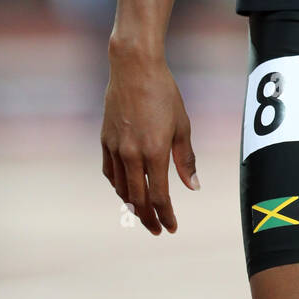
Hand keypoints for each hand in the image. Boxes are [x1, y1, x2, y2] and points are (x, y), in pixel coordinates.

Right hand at [101, 48, 198, 234]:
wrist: (134, 69)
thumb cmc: (164, 94)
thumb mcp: (182, 125)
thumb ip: (186, 159)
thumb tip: (193, 187)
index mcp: (154, 152)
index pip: (159, 196)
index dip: (166, 215)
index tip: (171, 228)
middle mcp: (132, 154)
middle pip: (138, 199)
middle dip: (148, 219)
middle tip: (157, 229)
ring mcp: (115, 148)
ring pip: (121, 188)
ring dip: (132, 205)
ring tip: (143, 213)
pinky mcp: (105, 140)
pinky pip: (109, 172)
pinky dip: (117, 185)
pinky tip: (125, 189)